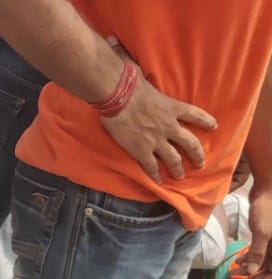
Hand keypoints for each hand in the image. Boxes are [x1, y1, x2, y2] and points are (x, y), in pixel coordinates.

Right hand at [99, 37, 216, 183]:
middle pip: (189, 143)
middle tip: (200, 163)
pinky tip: (158, 182)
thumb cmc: (127, 81)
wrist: (116, 96)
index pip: (195, 114)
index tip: (214, 126)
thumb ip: (133, 64)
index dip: (206, 121)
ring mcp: (156, 140)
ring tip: (181, 176)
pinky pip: (151, 166)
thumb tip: (116, 44)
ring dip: (179, 169)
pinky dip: (155, 175)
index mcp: (172, 107)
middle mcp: (169, 126)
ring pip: (173, 159)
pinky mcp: (140, 150)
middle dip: (197, 154)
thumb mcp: (136, 71)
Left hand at [235, 184, 271, 278]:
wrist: (267, 190)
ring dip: (250, 268)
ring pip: (264, 262)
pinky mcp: (267, 237)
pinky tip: (238, 261)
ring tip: (234, 272)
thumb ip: (258, 252)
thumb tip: (252, 272)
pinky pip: (260, 253)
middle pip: (270, 270)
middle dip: (254, 278)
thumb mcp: (262, 231)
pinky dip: (250, 258)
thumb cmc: (267, 209)